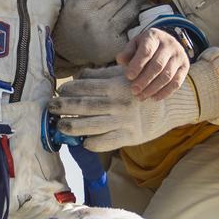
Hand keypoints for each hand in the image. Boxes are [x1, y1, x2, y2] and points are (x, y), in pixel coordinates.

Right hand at [51, 0, 149, 67]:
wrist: (68, 48)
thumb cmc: (72, 18)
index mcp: (84, 6)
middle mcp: (96, 21)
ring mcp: (107, 36)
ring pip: (131, 11)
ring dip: (138, 0)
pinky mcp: (116, 47)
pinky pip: (133, 27)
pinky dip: (137, 17)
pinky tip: (137, 10)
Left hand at [53, 63, 200, 150]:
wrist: (168, 106)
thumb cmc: (140, 89)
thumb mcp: (123, 76)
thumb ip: (101, 75)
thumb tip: (78, 76)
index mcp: (115, 86)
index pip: (86, 87)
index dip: (70, 89)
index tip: (60, 92)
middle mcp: (117, 104)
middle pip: (84, 106)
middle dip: (64, 107)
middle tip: (51, 108)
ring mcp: (122, 122)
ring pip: (91, 126)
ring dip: (72, 126)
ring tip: (60, 126)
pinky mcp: (128, 137)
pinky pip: (105, 142)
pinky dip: (92, 143)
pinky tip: (83, 141)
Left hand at [117, 29, 189, 100]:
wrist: (166, 43)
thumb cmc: (146, 46)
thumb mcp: (135, 45)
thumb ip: (128, 53)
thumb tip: (120, 60)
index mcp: (154, 36)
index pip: (146, 51)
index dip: (137, 65)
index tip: (128, 76)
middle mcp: (169, 44)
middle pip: (157, 65)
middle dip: (144, 80)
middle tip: (134, 90)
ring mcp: (179, 55)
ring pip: (167, 75)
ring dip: (153, 89)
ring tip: (141, 96)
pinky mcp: (185, 66)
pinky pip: (176, 82)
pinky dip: (165, 92)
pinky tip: (154, 98)